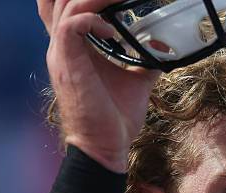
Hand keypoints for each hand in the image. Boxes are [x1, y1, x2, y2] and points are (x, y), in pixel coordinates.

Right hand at [37, 0, 160, 171]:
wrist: (106, 145)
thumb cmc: (115, 117)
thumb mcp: (136, 80)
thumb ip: (145, 59)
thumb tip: (163, 45)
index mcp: (75, 47)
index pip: (64, 6)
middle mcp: (63, 46)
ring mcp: (62, 54)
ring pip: (66, 5)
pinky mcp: (67, 64)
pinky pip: (71, 26)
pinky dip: (92, 20)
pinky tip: (112, 32)